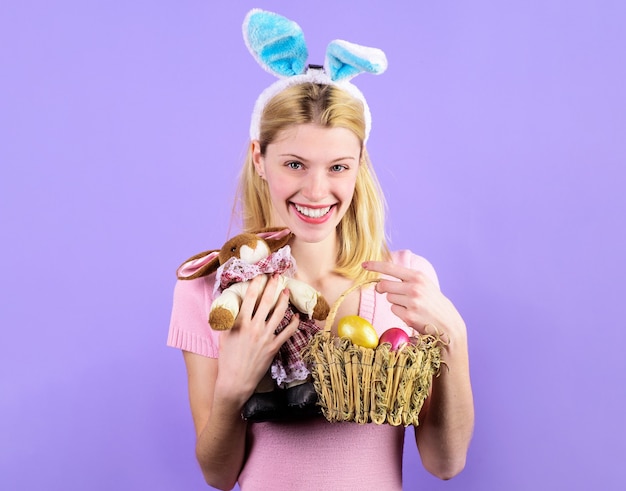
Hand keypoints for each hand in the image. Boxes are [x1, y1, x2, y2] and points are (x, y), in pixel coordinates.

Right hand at [216, 275, 299, 404]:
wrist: (235, 380)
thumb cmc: (227, 359)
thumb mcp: (224, 336)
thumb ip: (229, 320)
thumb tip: (230, 307)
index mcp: (240, 323)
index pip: (249, 298)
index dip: (256, 284)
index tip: (260, 275)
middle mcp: (254, 327)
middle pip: (266, 302)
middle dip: (272, 286)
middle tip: (276, 276)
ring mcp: (265, 337)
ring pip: (278, 314)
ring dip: (284, 301)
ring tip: (286, 291)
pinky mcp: (273, 347)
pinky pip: (287, 332)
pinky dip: (293, 323)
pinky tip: (296, 316)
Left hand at [362, 261, 466, 347]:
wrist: (448, 323)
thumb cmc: (433, 303)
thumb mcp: (424, 284)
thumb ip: (406, 279)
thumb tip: (382, 279)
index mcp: (418, 276)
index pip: (391, 268)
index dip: (375, 265)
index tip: (363, 264)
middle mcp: (414, 287)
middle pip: (384, 285)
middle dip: (382, 289)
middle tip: (389, 292)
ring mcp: (411, 302)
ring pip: (388, 298)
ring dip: (395, 302)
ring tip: (410, 306)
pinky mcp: (409, 316)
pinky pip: (393, 310)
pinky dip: (399, 312)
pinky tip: (411, 314)